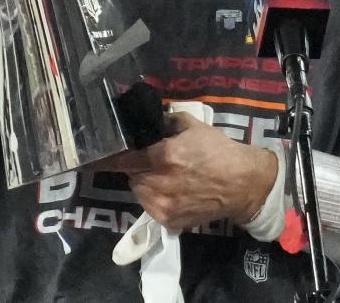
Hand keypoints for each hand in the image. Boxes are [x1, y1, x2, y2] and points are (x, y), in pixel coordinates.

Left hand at [105, 113, 277, 229]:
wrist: (243, 185)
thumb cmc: (219, 151)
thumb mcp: (194, 126)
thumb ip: (167, 121)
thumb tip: (149, 119)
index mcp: (164, 156)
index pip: (123, 158)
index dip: (109, 155)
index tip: (96, 154)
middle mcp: (159, 183)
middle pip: (132, 173)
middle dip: (139, 166)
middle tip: (155, 160)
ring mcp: (163, 205)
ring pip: (139, 191)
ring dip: (145, 183)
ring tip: (165, 176)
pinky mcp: (168, 221)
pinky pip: (150, 206)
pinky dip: (155, 198)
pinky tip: (172, 191)